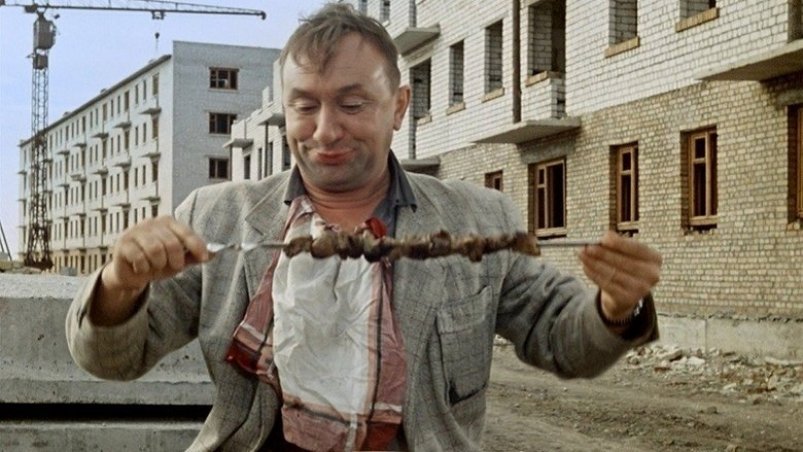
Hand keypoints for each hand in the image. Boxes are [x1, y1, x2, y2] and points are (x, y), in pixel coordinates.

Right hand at [91, 216, 209, 326]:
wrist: (132, 274)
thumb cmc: (157, 263)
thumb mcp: (178, 261)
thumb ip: (194, 256)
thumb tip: (214, 253)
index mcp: (168, 222)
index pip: (185, 232)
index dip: (196, 245)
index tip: (203, 258)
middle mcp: (151, 223)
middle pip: (171, 242)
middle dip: (176, 259)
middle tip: (174, 267)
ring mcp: (135, 231)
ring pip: (155, 249)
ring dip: (159, 264)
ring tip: (156, 266)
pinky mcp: (122, 243)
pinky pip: (139, 257)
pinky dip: (144, 267)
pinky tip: (142, 267)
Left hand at [578, 231, 661, 321]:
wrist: (625, 294)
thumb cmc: (625, 267)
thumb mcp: (625, 253)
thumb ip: (617, 244)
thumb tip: (604, 238)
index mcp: (655, 259)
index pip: (638, 249)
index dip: (620, 243)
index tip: (603, 238)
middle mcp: (652, 275)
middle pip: (624, 262)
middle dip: (603, 253)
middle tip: (587, 247)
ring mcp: (642, 289)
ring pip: (613, 273)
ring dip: (594, 263)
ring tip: (582, 255)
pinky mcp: (628, 299)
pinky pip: (607, 285)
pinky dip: (594, 275)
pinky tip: (585, 267)